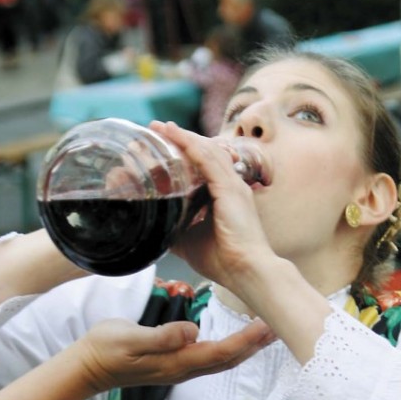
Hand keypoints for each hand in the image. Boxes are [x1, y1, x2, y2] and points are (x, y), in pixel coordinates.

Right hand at [74, 317, 273, 393]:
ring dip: (245, 347)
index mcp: (176, 362)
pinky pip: (209, 356)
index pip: (220, 352)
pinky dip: (229, 346)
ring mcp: (178, 367)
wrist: (86, 368)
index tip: (266, 326)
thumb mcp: (129, 338)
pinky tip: (234, 337)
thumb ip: (161, 336)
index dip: (245, 341)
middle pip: (228, 359)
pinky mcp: (172, 362)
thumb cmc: (104, 350)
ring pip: (221, 359)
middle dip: (254, 345)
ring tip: (264, 332)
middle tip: (278, 327)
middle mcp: (182, 368)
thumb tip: (192, 331)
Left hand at [148, 121, 275, 288]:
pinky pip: (208, 159)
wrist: (247, 271)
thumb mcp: (189, 241)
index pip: (203, 165)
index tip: (162, 145)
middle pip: (204, 152)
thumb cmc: (224, 260)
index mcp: (225, 195)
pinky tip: (174, 134)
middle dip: (180, 140)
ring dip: (182, 137)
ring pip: (206, 150)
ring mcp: (232, 185)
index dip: (184, 152)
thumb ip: (176, 227)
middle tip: (155, 130)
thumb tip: (154, 224)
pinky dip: (190, 144)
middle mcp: (231, 185)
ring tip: (160, 128)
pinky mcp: (230, 189)